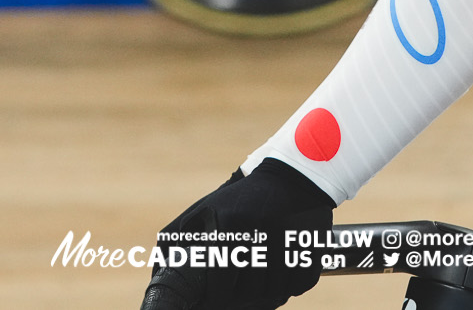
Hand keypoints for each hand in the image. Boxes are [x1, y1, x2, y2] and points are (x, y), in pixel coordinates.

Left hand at [140, 159, 333, 309]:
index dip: (218, 296)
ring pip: (276, 293)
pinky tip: (283, 273)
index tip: (218, 296)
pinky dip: (291, 287)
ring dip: (268, 294)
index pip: (221, 284)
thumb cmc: (242, 199)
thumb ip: (178, 239)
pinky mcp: (312, 248)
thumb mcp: (205, 209)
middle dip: (243, 297)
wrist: (293, 176)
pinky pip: (299, 285)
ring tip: (262, 282)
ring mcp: (288, 242)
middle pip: (249, 292)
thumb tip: (160, 274)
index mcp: (230, 225)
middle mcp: (259, 233)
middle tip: (241, 291)